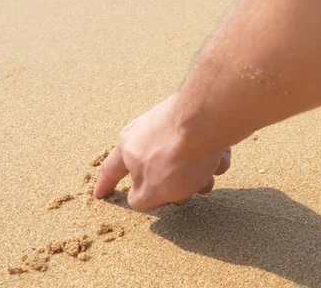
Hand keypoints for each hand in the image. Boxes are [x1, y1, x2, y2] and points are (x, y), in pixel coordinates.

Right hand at [93, 93, 230, 210]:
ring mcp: (175, 124)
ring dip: (201, 174)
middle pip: (160, 170)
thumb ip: (142, 200)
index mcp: (127, 148)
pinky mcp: (202, 119)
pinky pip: (208, 149)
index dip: (107, 185)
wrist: (209, 121)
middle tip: (189, 189)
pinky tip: (220, 154)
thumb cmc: (175, 157)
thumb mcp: (152, 192)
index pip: (111, 171)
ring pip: (188, 163)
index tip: (101, 194)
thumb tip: (141, 198)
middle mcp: (147, 132)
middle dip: (178, 186)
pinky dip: (215, 157)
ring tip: (209, 171)